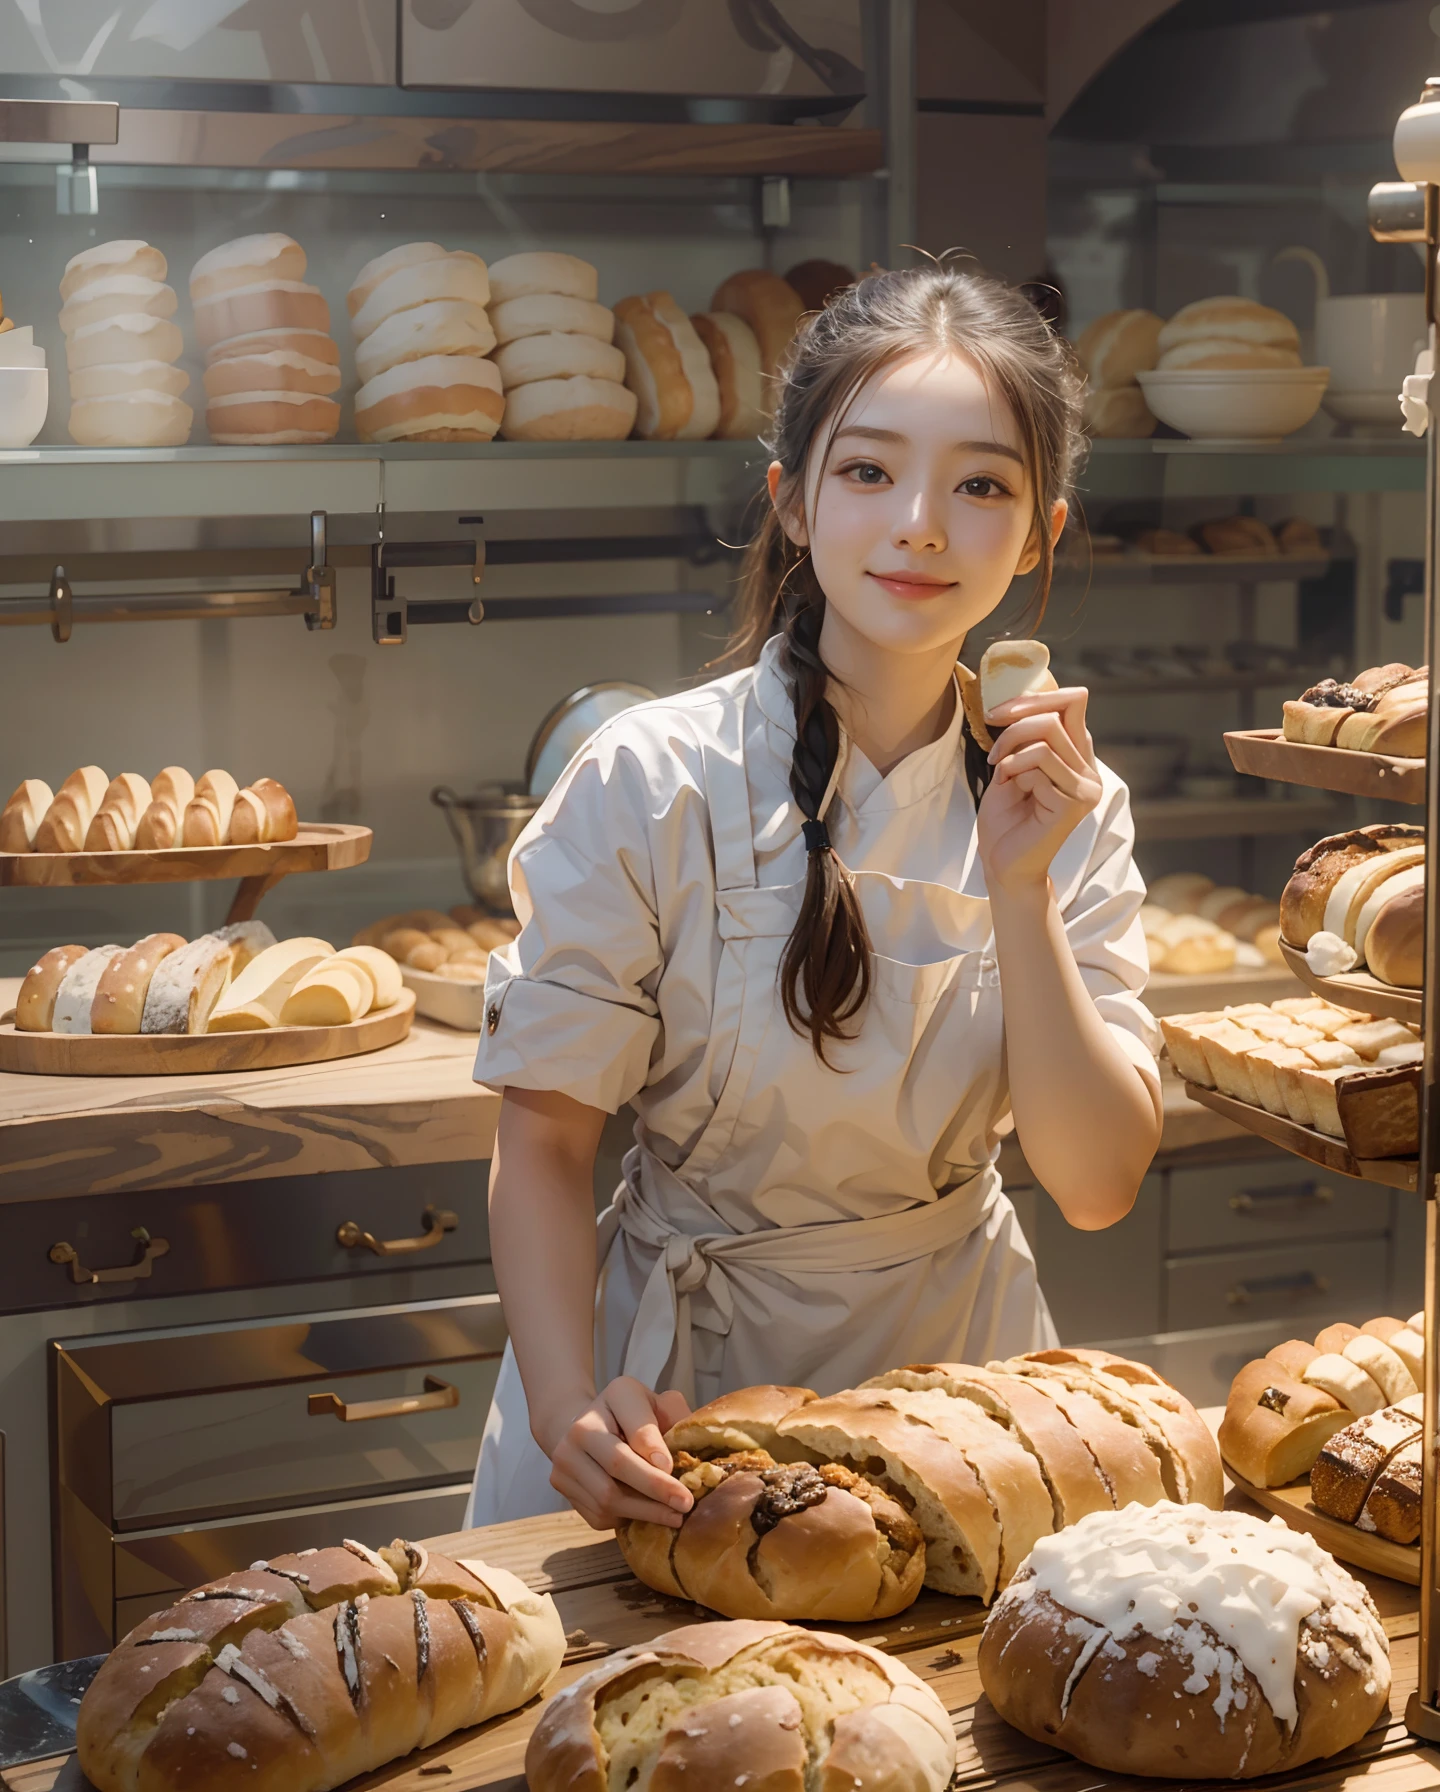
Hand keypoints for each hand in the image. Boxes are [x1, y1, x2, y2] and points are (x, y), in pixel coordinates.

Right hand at [541, 1377, 693, 1531]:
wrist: (588, 1426)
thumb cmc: (636, 1417)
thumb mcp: (660, 1406)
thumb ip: (671, 1422)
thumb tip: (670, 1463)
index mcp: (615, 1397)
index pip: (635, 1425)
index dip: (652, 1447)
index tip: (672, 1467)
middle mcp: (580, 1427)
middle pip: (617, 1465)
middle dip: (655, 1488)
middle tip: (685, 1504)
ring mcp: (566, 1459)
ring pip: (607, 1498)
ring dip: (645, 1512)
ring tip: (673, 1517)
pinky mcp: (562, 1486)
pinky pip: (598, 1514)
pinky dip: (626, 1518)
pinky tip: (646, 1514)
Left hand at [976, 686, 1100, 897]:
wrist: (1002, 865)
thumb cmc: (1005, 820)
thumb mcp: (1013, 767)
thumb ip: (1029, 737)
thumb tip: (1032, 698)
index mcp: (1078, 758)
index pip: (1072, 703)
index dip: (1034, 698)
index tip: (997, 713)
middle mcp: (1089, 771)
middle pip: (1057, 715)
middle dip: (1014, 725)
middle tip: (992, 751)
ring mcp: (1086, 787)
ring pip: (1047, 736)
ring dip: (1011, 750)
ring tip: (1000, 774)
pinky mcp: (1074, 802)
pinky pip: (1040, 762)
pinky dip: (1014, 769)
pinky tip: (1009, 789)